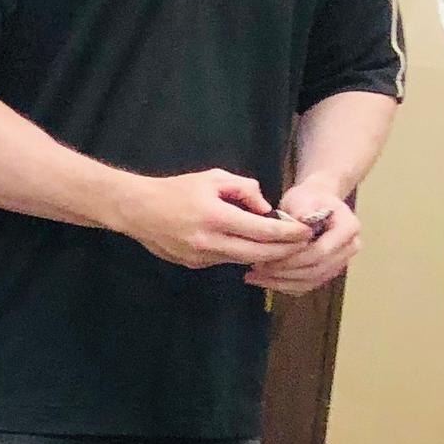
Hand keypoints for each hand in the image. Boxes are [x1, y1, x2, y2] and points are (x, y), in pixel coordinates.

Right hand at [118, 168, 305, 272]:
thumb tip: (266, 209)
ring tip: (284, 246)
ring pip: (244, 260)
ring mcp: (200, 257)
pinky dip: (242, 253)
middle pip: (258, 253)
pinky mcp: (194, 264)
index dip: (288, 233)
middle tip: (303, 244)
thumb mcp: (214, 178)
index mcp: (215, 217)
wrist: (138, 210)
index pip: (262, 230)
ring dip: (266, 255)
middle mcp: (209, 241)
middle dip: (285, 250)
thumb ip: (245, 189)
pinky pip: (226, 260)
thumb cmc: (177, 189)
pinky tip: (252, 247)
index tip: (305, 232)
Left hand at [242, 176, 359, 294]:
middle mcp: (349, 248)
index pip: (322, 251)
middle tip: (257, 267)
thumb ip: (302, 208)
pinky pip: (305, 286)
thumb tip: (300, 221)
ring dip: (281, 282)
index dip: (294, 257)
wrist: (313, 204)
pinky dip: (283, 285)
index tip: (270, 255)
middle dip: (285, 271)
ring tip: (255, 275)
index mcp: (349, 227)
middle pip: (316, 269)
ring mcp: (339, 263)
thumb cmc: (307, 199)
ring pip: (310, 281)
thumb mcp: (302, 197)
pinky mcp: (326, 273)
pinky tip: (262, 279)